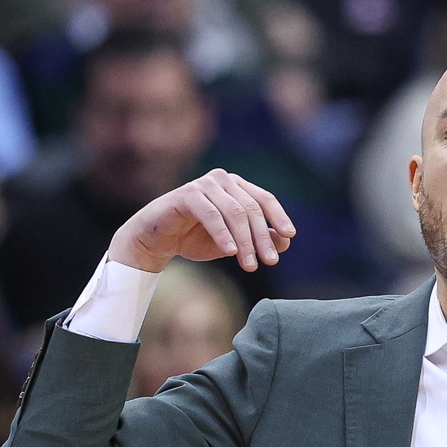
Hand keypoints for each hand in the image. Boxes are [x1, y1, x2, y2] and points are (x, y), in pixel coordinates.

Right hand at [108, 169, 295, 273]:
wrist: (157, 240)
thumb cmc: (195, 238)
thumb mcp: (233, 243)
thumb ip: (258, 239)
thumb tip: (286, 241)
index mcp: (236, 187)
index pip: (264, 198)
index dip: (278, 216)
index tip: (289, 236)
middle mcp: (222, 180)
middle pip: (251, 208)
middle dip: (262, 237)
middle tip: (270, 261)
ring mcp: (204, 185)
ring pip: (234, 212)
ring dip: (245, 241)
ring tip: (250, 265)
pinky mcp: (187, 195)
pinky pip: (211, 215)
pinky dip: (223, 235)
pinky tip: (230, 253)